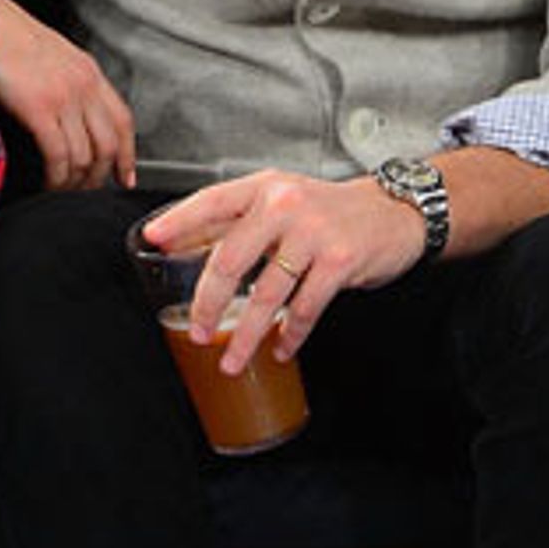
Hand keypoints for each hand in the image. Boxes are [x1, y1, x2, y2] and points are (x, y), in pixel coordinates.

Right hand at [0, 0, 136, 189]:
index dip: (128, 155)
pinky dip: (56, 177)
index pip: (123, 121)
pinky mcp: (41, 108)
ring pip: (85, 156)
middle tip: (86, 192)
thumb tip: (70, 118)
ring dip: (75, 182)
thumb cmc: (10, 39)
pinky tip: (47, 183)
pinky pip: (59, 155)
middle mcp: (84, 86)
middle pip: (108, 145)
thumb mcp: (53, 57)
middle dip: (100, 177)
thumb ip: (68, 84)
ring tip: (61, 192)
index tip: (125, 177)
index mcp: (89, 73)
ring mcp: (65, 97)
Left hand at [143, 171, 424, 374]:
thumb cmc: (331, 211)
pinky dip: (290, 336)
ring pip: (266, 295)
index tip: (153, 240)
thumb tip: (187, 247)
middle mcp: (285, 205)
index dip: (180, 220)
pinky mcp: (339, 261)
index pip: (212, 201)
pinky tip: (280, 350)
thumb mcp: (284, 200)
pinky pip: (304, 309)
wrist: (395, 212)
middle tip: (197, 330)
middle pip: (230, 259)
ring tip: (232, 359)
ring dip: (246, 335)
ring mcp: (313, 233)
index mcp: (265, 188)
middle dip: (208, 303)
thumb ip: (243, 221)